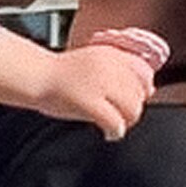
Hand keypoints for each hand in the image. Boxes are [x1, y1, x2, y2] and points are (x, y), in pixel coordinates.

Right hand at [39, 44, 156, 140]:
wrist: (36, 75)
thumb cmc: (61, 73)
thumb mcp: (94, 61)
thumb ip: (119, 70)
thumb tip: (149, 89)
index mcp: (111, 54)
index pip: (144, 71)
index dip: (143, 88)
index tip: (134, 97)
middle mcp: (109, 66)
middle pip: (140, 94)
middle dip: (133, 108)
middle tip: (119, 115)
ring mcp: (100, 83)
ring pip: (133, 109)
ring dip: (126, 121)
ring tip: (114, 124)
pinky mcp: (90, 101)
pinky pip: (116, 122)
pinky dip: (116, 131)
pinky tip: (108, 133)